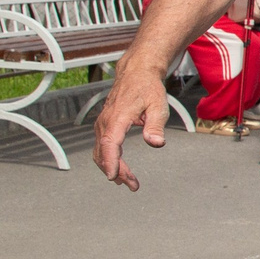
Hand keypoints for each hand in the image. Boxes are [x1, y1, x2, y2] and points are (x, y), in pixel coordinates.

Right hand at [92, 67, 170, 191]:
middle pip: (104, 152)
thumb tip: (155, 143)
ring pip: (101, 151)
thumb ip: (156, 126)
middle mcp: (106, 121)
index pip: (109, 143)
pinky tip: (120, 170)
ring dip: (113, 167)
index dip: (111, 161)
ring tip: (129, 182)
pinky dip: (110, 159)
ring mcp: (103, 123)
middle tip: (132, 184)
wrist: (136, 74)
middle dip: (116, 171)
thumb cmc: (148, 88)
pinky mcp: (105, 125)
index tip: (114, 176)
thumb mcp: (158, 106)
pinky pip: (103, 146)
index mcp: (118, 117)